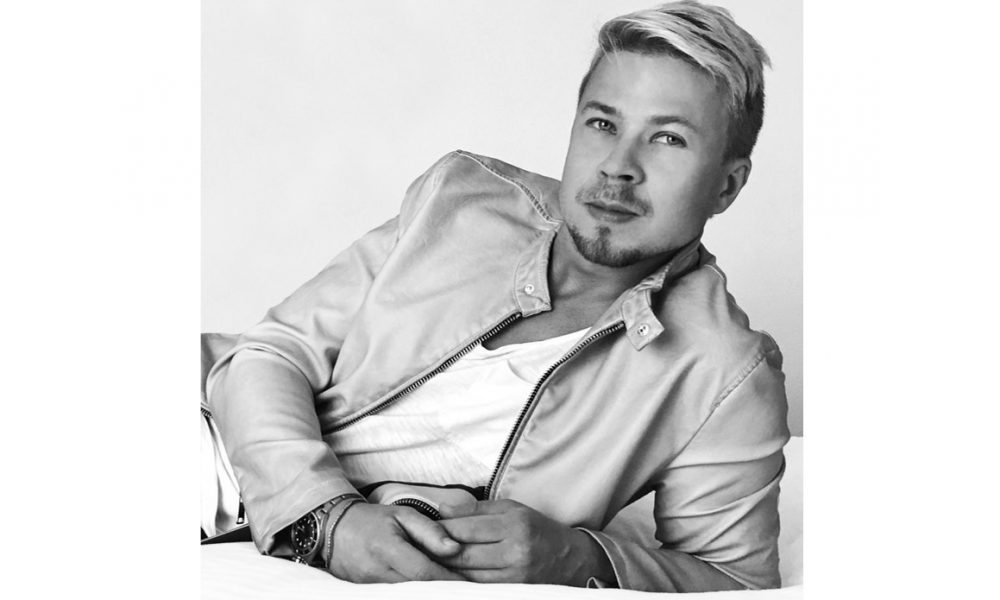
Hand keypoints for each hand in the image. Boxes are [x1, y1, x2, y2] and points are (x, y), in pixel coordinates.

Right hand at [328, 503, 465, 582]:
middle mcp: (376, 571)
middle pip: (417, 588)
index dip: (447, 578)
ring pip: (407, 594)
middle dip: (440, 587)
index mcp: (387, 548)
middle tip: (460, 583)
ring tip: (444, 582)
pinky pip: (396, 595)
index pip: (423, 572)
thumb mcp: (403, 515)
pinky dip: (412, 591)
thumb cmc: (373, 520)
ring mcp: (369, 585)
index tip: (466, 579)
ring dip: (427, 589)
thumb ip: (430, 531)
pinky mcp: (367, 593)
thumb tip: (455, 548)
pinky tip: (424, 584)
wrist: (335, 529)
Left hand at [435, 499, 611, 585]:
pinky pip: (478, 588)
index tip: (422, 528)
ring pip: (466, 576)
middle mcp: (515, 552)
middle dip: (436, 551)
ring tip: (428, 561)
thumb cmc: (537, 529)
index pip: (465, 528)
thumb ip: (476, 510)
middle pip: (462, 554)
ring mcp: (515, 576)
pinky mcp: (513, 592)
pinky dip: (460, 582)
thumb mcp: (512, 509)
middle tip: (417, 547)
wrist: (573, 560)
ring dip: (444, 569)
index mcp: (514, 524)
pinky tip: (449, 575)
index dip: (440, 529)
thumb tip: (442, 510)